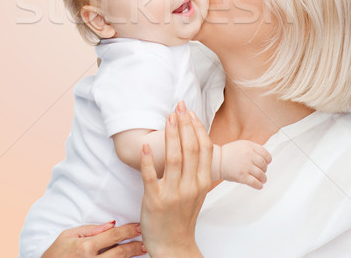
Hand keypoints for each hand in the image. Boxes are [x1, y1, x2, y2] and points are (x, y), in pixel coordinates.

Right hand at [41, 221, 145, 257]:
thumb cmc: (56, 252)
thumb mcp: (68, 235)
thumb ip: (91, 229)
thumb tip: (111, 224)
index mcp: (86, 246)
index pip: (113, 236)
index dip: (128, 231)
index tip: (138, 228)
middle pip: (119, 253)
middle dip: (134, 247)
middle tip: (145, 242)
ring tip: (142, 252)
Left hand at [139, 100, 210, 257]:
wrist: (173, 245)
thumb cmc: (184, 215)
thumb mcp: (198, 191)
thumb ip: (198, 169)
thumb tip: (196, 140)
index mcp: (203, 182)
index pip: (205, 149)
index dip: (197, 127)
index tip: (190, 112)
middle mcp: (191, 186)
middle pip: (191, 149)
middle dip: (185, 124)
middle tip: (179, 106)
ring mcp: (173, 193)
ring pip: (174, 158)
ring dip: (171, 135)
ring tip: (168, 118)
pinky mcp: (154, 200)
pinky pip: (151, 176)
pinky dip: (148, 160)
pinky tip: (145, 146)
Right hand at [220, 140, 271, 188]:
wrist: (217, 161)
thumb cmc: (228, 153)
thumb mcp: (241, 145)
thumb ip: (252, 149)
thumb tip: (263, 157)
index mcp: (249, 146)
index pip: (265, 154)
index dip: (268, 160)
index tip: (267, 163)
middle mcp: (249, 155)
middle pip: (264, 165)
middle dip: (264, 170)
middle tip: (262, 171)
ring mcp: (246, 166)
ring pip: (261, 175)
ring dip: (263, 178)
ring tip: (262, 179)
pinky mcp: (242, 177)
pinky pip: (255, 183)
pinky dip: (259, 185)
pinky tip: (259, 185)